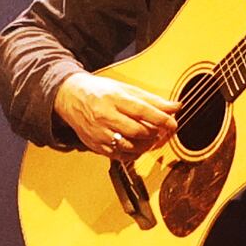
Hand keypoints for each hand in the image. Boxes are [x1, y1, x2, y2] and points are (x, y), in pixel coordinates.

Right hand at [57, 72, 178, 159]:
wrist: (71, 98)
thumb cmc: (101, 92)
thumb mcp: (125, 89)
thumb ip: (151, 100)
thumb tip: (175, 107)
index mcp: (114, 98)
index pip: (142, 110)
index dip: (161, 119)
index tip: (173, 124)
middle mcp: (105, 116)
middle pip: (137, 131)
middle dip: (155, 133)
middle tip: (163, 131)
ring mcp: (99, 133)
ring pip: (130, 146)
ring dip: (146, 145)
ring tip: (151, 138)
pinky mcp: (96, 146)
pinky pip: (120, 156)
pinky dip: (134, 154)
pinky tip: (138, 146)